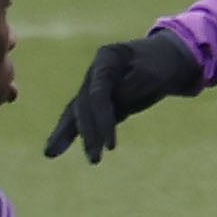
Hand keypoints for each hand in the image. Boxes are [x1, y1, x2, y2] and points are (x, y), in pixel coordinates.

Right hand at [43, 31, 203, 161]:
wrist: (166, 59)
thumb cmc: (161, 64)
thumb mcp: (153, 74)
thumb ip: (129, 89)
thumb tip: (110, 107)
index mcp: (107, 58)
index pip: (99, 92)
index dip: (102, 119)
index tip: (111, 146)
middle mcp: (95, 71)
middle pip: (85, 104)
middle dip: (89, 132)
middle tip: (95, 158)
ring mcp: (93, 85)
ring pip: (77, 111)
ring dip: (70, 134)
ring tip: (50, 154)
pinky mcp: (98, 101)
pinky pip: (81, 118)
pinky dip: (68, 132)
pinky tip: (51, 150)